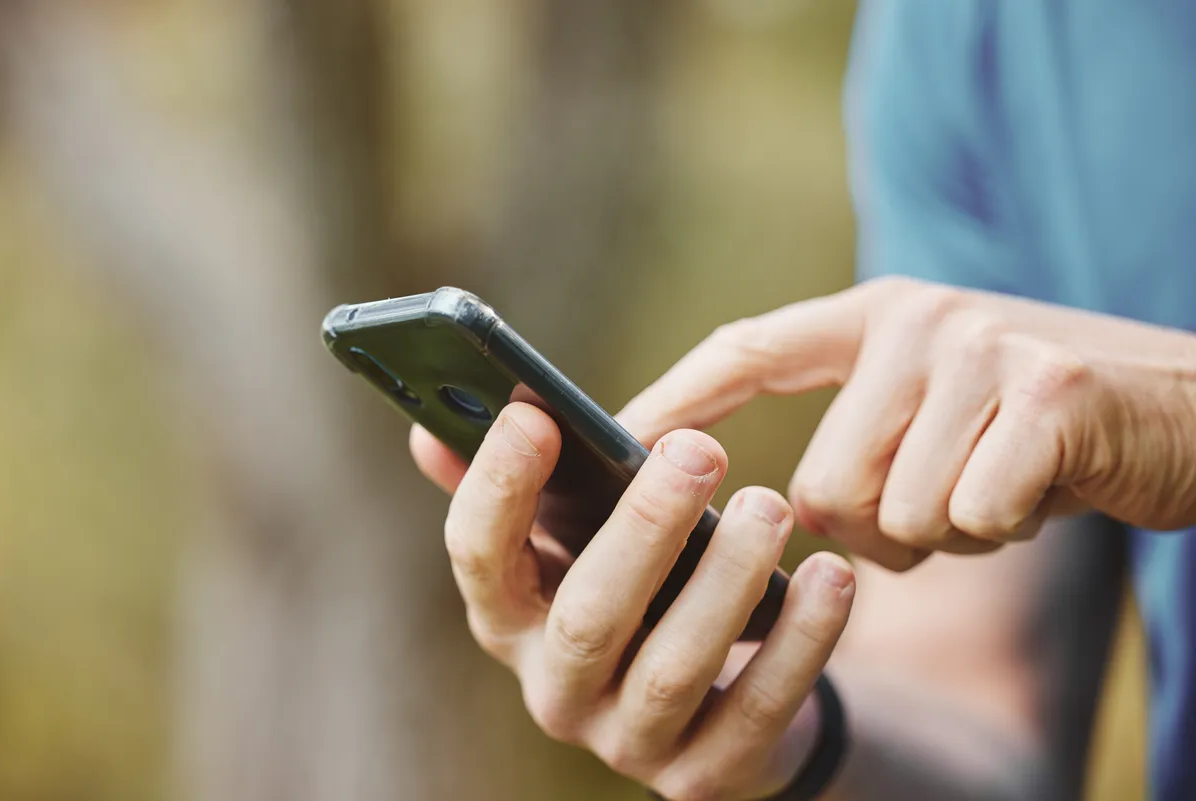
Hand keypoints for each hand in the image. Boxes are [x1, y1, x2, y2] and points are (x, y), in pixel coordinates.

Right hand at [411, 406, 854, 799]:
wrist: (705, 704)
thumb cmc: (631, 593)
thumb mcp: (569, 544)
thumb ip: (513, 492)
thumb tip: (427, 435)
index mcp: (511, 620)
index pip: (477, 559)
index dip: (497, 488)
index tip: (536, 415)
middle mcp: (554, 690)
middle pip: (585, 617)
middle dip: (641, 530)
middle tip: (698, 450)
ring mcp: (626, 743)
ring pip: (671, 668)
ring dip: (724, 582)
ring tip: (771, 505)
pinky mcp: (703, 776)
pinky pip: (756, 711)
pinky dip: (798, 645)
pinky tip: (830, 577)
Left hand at [618, 276, 1195, 569]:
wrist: (1187, 412)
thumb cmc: (1033, 434)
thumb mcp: (930, 415)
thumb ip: (853, 437)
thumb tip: (770, 515)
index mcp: (872, 318)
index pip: (747, 350)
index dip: (674, 398)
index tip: (613, 440)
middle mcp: (915, 318)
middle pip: (818, 491)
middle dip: (875, 533)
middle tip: (946, 501)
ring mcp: (980, 348)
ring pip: (892, 517)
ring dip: (944, 536)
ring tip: (995, 486)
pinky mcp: (1048, 393)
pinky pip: (971, 519)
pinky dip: (1004, 532)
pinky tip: (1041, 491)